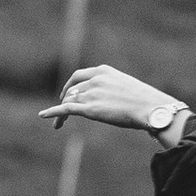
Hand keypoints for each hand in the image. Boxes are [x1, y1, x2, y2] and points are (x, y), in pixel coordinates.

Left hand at [40, 64, 186, 137]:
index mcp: (104, 71)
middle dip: (65, 100)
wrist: (150, 108)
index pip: (79, 76)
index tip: (68, 93)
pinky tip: (44, 116)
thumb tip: (113, 100)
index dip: (70, 85)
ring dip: (61, 112)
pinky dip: (53, 113)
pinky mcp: (89, 109)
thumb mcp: (127, 88)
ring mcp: (91, 93)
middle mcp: (94, 80)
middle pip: (72, 90)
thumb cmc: (145, 101)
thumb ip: (113, 90)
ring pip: (69, 102)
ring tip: (58, 124)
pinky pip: (65, 109)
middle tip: (62, 110)